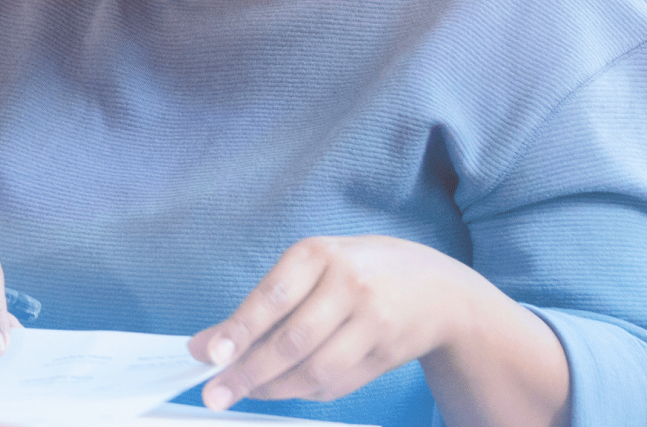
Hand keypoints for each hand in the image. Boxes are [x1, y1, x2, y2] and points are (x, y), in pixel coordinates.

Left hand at [188, 235, 480, 407]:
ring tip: (246, 391)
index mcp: (321, 254)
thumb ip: (262, 304)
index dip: (239, 329)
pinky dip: (303, 391)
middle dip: (248, 372)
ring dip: (274, 388)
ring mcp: (373, 321)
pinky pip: (336, 383)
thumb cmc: (362, 272)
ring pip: (314, 369)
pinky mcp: (386, 353)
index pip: (272, 297)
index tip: (209, 354)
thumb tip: (206, 344)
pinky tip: (284, 388)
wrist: (440, 289)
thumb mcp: (314, 268)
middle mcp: (350, 284)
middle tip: (216, 392)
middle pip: (292, 341)